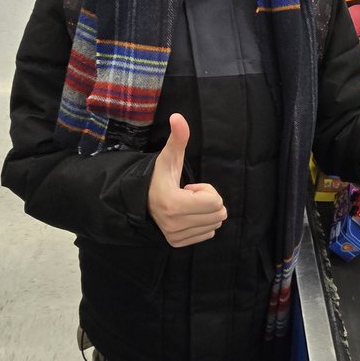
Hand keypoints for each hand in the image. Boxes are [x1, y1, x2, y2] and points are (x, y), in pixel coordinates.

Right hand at [148, 114, 226, 247]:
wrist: (140, 198)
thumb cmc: (159, 176)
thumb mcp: (169, 156)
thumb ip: (178, 138)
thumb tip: (178, 117)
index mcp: (174, 204)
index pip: (215, 202)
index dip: (206, 190)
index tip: (188, 187)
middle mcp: (174, 225)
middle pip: (218, 214)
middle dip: (209, 200)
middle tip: (189, 195)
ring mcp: (175, 236)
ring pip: (215, 225)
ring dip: (206, 212)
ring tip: (187, 204)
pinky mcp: (177, 243)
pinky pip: (208, 234)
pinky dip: (202, 223)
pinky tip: (186, 214)